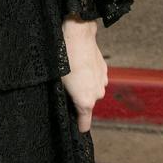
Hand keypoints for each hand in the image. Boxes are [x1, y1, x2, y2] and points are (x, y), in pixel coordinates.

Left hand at [60, 18, 107, 132]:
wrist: (77, 35)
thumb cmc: (64, 58)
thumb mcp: (59, 82)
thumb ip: (65, 98)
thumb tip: (66, 102)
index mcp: (85, 101)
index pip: (85, 124)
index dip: (79, 126)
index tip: (76, 127)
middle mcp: (97, 94)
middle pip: (87, 104)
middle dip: (78, 99)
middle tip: (67, 88)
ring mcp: (102, 82)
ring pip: (92, 90)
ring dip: (85, 86)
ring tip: (73, 73)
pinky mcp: (104, 70)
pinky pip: (95, 79)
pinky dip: (89, 76)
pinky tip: (80, 65)